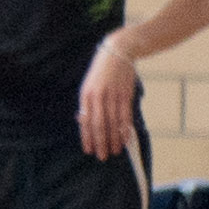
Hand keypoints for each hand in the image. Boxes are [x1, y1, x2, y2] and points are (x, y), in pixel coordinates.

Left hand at [76, 40, 138, 158]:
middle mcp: (98, 96)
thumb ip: (87, 103)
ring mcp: (113, 95)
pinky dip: (125, 129)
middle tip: (102, 156)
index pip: (85, 121)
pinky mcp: (125, 94)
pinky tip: (125, 139)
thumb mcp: (89, 85)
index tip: (88, 150)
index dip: (87, 137)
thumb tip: (83, 122)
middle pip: (99, 124)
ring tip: (115, 151)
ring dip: (114, 139)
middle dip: (100, 142)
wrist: (117, 51)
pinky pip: (125, 116)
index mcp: (85, 94)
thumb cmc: (102, 71)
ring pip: (113, 123)